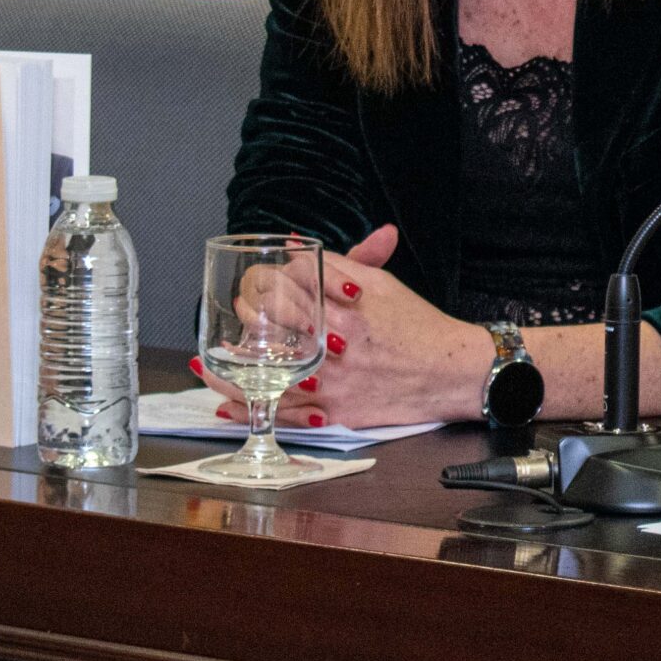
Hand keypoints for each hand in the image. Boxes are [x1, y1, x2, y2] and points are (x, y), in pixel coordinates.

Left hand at [197, 227, 485, 428]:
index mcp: (346, 308)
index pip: (289, 289)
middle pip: (274, 328)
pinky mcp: (339, 413)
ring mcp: (336, 383)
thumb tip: (298, 245)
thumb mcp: (382, 285)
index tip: (252, 286)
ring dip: (234, 371)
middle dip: (246, 320)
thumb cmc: (417, 325)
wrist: (453, 370)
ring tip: (208, 363)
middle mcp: (337, 345)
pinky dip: (255, 410)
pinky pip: (288, 414)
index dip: (264, 285)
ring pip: (271, 376)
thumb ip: (340, 264)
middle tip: (235, 315)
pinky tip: (228, 405)